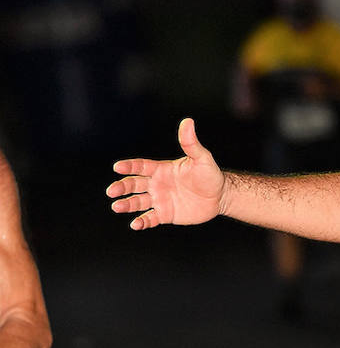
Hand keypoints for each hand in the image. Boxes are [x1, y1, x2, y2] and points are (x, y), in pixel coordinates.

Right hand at [107, 118, 225, 229]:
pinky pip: (150, 218)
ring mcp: (160, 199)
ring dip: (127, 204)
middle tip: (111, 192)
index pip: (141, 167)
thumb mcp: (202, 158)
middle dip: (122, 187)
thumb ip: (191, 143)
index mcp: (161, 169)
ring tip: (117, 207)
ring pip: (138, 202)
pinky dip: (142, 222)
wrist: (220, 196)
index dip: (129, 166)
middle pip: (133, 184)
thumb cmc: (210, 175)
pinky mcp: (166, 214)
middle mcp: (156, 184)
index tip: (117, 167)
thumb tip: (187, 122)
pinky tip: (135, 224)